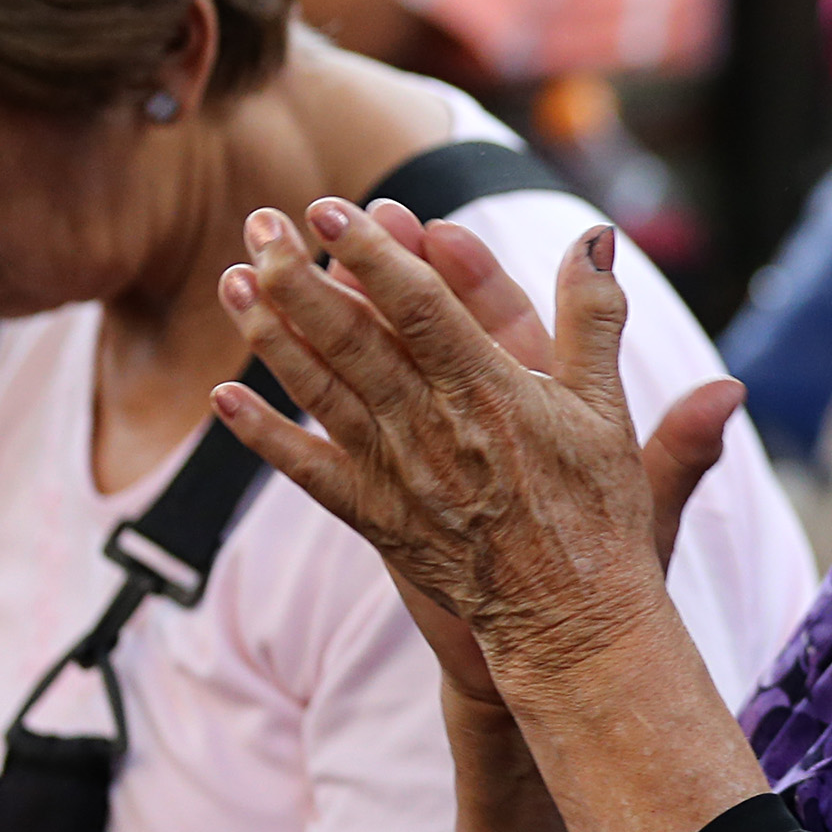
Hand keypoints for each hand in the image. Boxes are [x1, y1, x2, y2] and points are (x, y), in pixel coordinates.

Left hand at [216, 203, 705, 701]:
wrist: (571, 622)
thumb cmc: (597, 513)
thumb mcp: (609, 408)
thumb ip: (596, 318)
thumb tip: (597, 235)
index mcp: (492, 390)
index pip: (421, 306)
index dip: (374, 253)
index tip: (333, 208)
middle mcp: (434, 426)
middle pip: (354, 339)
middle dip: (301, 277)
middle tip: (261, 224)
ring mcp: (398, 473)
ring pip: (322, 391)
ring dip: (272, 334)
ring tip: (233, 280)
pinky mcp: (377, 519)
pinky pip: (308, 471)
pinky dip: (264, 435)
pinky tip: (223, 397)